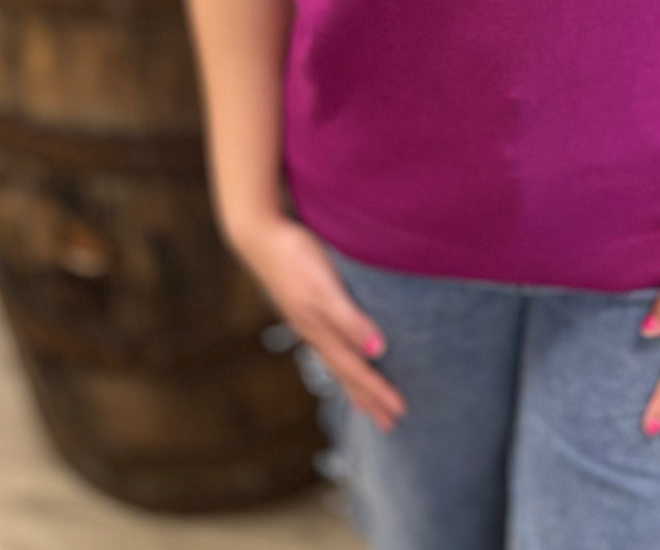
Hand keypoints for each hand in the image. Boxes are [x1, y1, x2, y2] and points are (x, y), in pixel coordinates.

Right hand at [229, 213, 408, 433]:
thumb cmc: (296, 258)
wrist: (261, 236)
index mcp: (321, 331)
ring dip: (354, 383)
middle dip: (368, 398)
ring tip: (366, 403)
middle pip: (345, 373)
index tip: (399, 413)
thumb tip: (377, 350)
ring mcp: (307, 321)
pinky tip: (342, 356)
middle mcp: (314, 332)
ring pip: (336, 361)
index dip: (377, 391)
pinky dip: (340, 360)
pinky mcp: (304, 307)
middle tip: (390, 423)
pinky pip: (327, 345)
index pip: (355, 370)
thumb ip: (349, 319)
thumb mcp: (325, 288)